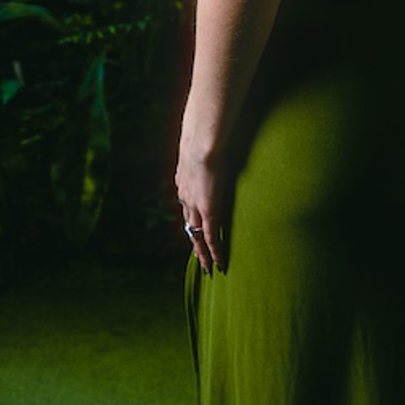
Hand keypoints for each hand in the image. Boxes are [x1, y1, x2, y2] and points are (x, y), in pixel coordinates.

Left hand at [174, 133, 232, 274]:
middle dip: (194, 244)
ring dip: (203, 253)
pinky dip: (215, 252)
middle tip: (199, 259)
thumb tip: (217, 140)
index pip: (188, 208)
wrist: (202, 142)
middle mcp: (186, 198)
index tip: (196, 229)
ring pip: (197, 236)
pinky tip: (220, 263)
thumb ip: (208, 150)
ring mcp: (196, 207)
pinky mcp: (209, 212)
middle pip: (189, 226)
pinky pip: (212, 237)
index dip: (193, 221)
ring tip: (209, 267)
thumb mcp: (204, 146)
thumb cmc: (205, 137)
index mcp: (184, 183)